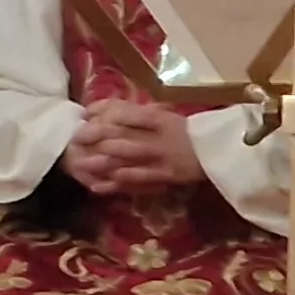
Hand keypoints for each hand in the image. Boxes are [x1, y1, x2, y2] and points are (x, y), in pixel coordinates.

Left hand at [66, 98, 206, 193]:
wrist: (219, 150)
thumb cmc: (185, 132)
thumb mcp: (163, 116)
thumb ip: (135, 113)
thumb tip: (97, 109)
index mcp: (159, 117)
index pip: (127, 111)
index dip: (103, 111)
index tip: (84, 114)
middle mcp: (159, 135)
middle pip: (122, 132)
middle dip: (95, 135)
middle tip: (75, 139)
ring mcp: (162, 156)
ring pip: (127, 155)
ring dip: (101, 160)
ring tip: (80, 163)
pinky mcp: (166, 175)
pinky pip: (138, 178)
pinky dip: (117, 182)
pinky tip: (98, 186)